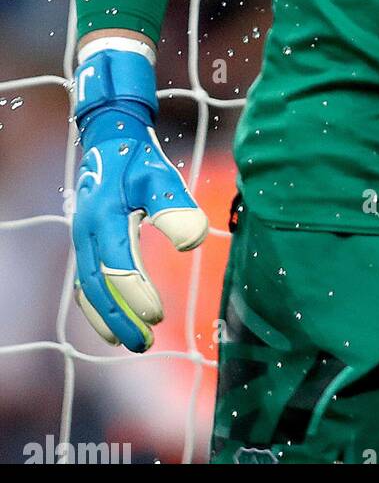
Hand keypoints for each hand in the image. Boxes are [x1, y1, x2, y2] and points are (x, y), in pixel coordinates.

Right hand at [72, 44, 208, 351]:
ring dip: (107, 318)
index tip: (159, 315)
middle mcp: (87, 232)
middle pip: (98, 286)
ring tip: (131, 343)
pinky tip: (113, 323)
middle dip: (120, 318)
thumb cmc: (138, 158)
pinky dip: (96, 306)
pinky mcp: (85, 242)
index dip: (136, 293)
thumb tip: (193, 241)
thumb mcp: (161, 175)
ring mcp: (81, 239)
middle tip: (144, 344)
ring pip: (87, 289)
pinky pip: (84, 282)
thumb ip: (176, 206)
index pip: (117, 265)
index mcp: (105, 216)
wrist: (109, 138)